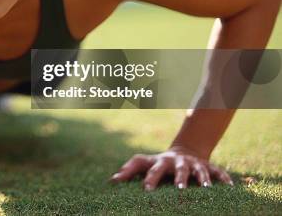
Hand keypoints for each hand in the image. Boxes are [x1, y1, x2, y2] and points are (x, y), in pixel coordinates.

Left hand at [109, 147, 233, 190]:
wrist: (184, 151)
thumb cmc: (159, 162)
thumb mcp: (144, 163)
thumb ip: (128, 170)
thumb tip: (111, 181)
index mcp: (162, 162)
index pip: (154, 170)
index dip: (150, 179)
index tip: (146, 190)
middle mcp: (179, 162)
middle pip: (179, 169)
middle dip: (180, 179)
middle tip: (180, 190)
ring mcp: (195, 164)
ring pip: (200, 170)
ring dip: (203, 178)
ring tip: (206, 189)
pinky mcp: (209, 167)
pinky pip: (219, 172)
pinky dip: (224, 178)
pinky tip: (231, 187)